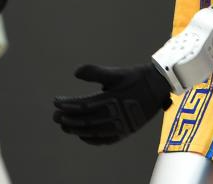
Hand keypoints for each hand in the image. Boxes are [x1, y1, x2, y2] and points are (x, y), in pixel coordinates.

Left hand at [53, 64, 172, 144]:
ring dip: (77, 130)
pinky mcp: (126, 131)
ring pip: (94, 132)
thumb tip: (75, 72)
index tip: (55, 102)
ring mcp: (122, 126)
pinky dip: (93, 140)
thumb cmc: (136, 77)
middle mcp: (116, 115)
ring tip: (64, 126)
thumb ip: (95, 72)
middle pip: (86, 120)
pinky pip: (106, 140)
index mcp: (112, 99)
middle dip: (68, 119)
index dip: (68, 105)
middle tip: (54, 117)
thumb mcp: (116, 72)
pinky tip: (83, 136)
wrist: (158, 86)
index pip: (84, 105)